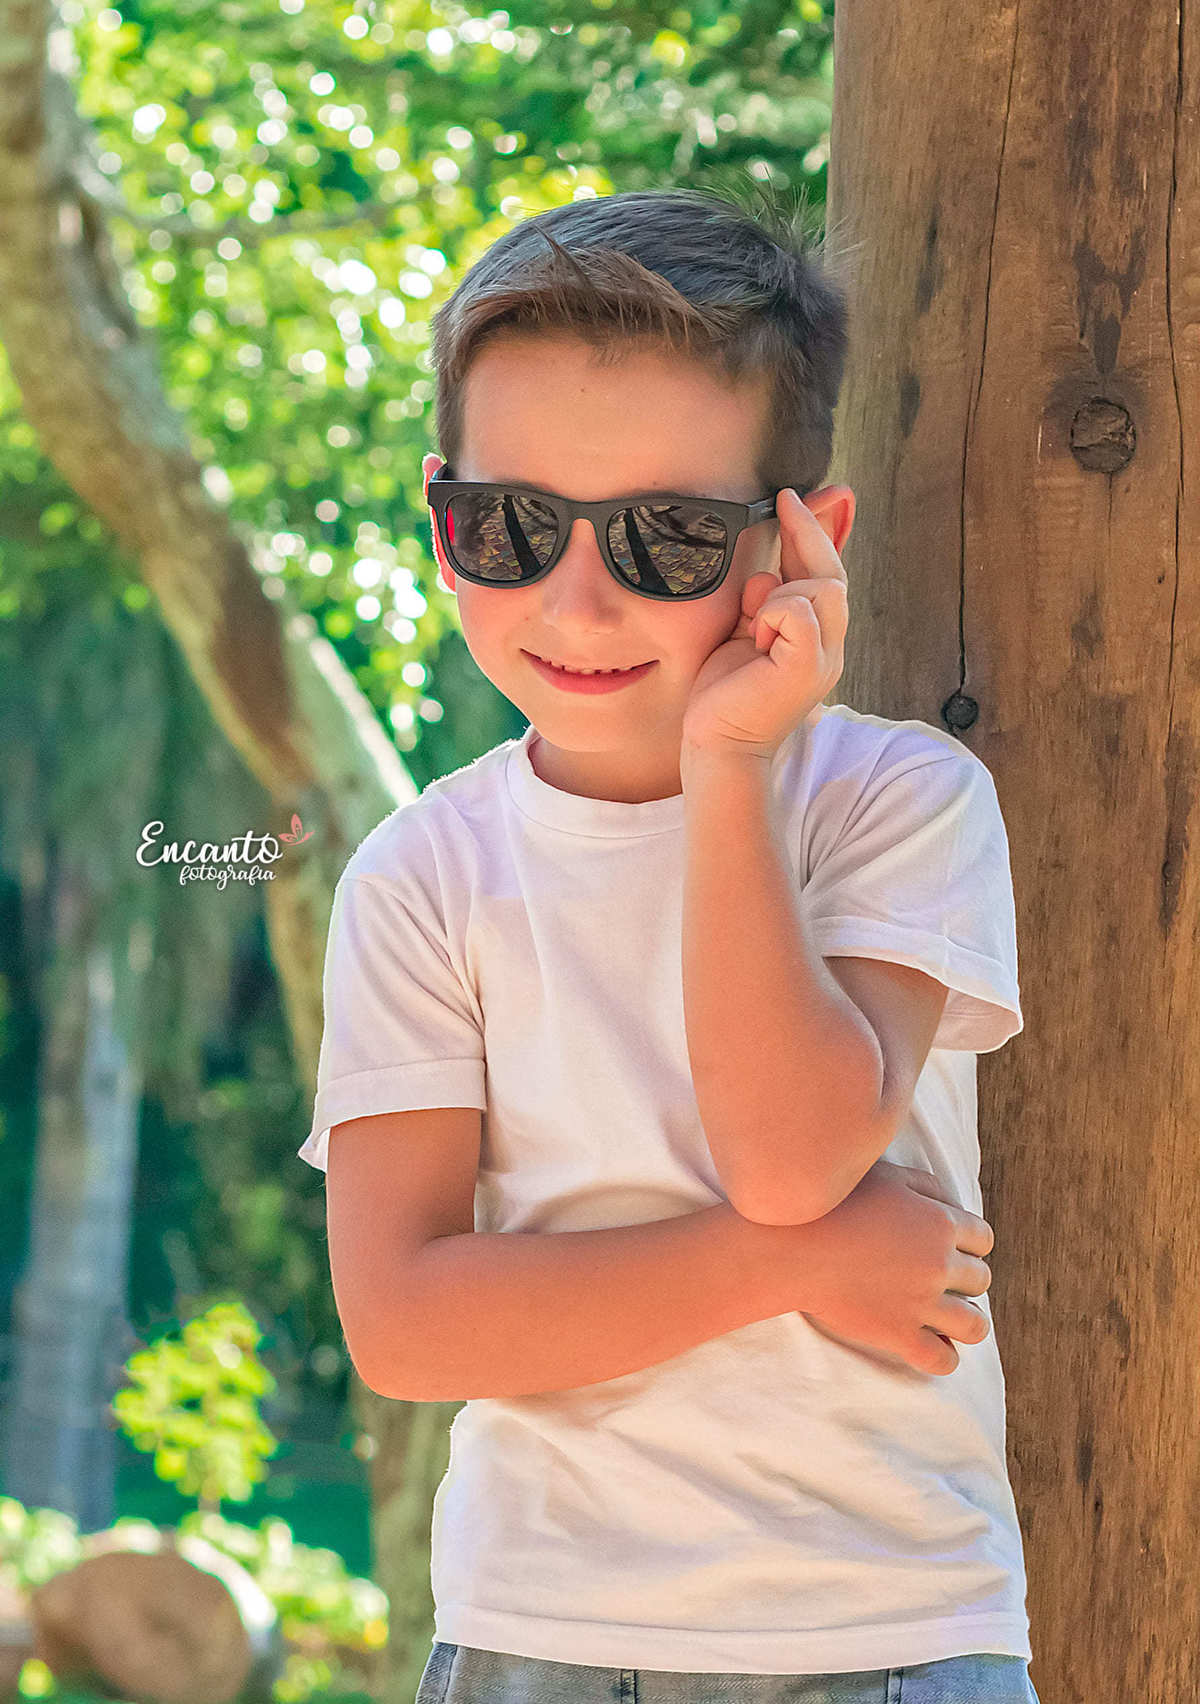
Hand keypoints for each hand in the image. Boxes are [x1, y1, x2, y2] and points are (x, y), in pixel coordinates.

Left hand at [680, 486, 849, 760]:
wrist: (717, 744)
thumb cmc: (726, 693)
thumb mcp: (745, 634)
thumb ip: (762, 603)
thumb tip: (768, 572)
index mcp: (816, 639)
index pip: (825, 576)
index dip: (815, 534)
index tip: (796, 499)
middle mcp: (829, 647)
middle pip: (831, 574)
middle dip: (809, 531)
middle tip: (784, 498)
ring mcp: (824, 659)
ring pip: (821, 587)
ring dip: (782, 589)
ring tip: (753, 624)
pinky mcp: (807, 668)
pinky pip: (800, 612)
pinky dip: (773, 611)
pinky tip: (755, 634)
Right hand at [793, 1159, 994, 1375]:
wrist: (790, 1247)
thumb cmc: (832, 1205)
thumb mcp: (884, 1175)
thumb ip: (925, 1184)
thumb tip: (953, 1200)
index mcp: (938, 1222)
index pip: (983, 1240)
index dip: (970, 1244)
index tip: (953, 1250)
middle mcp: (938, 1264)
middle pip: (980, 1280)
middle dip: (965, 1280)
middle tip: (940, 1280)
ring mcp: (920, 1302)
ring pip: (974, 1325)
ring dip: (966, 1322)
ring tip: (949, 1320)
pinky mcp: (899, 1334)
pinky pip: (943, 1359)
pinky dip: (944, 1357)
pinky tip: (932, 1346)